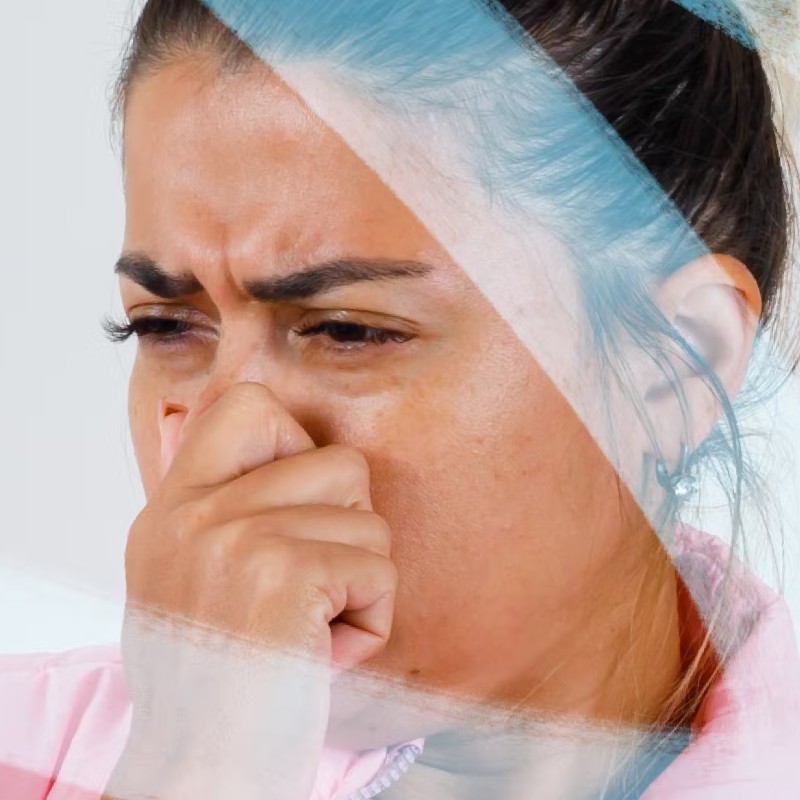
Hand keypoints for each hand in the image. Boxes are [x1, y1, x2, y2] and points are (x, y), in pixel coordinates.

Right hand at [104, 382, 397, 799]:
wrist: (205, 771)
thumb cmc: (213, 682)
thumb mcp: (184, 579)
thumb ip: (213, 505)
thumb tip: (230, 426)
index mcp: (171, 507)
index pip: (247, 403)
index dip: (295, 441)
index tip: (296, 507)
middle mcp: (194, 513)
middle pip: (341, 461)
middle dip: (348, 527)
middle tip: (312, 586)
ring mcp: (234, 539)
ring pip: (368, 517)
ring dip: (360, 580)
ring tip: (313, 628)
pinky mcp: (282, 576)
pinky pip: (377, 568)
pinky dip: (370, 620)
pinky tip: (324, 654)